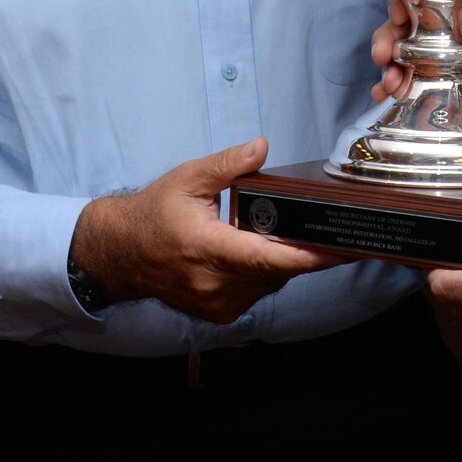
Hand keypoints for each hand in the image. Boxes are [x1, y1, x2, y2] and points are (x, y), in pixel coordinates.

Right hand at [70, 137, 347, 322]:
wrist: (121, 254)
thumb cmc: (155, 213)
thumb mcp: (188, 178)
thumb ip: (228, 164)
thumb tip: (261, 147)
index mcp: (205, 248)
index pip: (265, 257)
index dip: (306, 256)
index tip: (339, 250)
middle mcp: (212, 282)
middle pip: (276, 271)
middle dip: (304, 252)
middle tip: (329, 230)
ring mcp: (215, 304)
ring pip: (270, 284)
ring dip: (283, 262)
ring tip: (290, 236)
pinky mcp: (217, 314)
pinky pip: (257, 294)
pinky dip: (266, 275)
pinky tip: (262, 253)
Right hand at [369, 0, 461, 133]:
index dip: (408, 5)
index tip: (397, 19)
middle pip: (416, 32)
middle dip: (392, 41)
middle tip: (385, 57)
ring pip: (416, 63)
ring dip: (395, 70)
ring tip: (389, 84)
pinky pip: (430, 93)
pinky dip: (408, 95)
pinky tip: (392, 100)